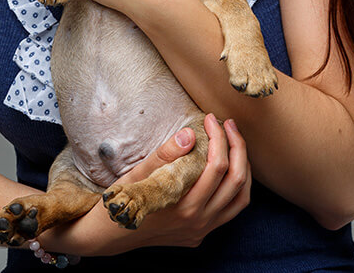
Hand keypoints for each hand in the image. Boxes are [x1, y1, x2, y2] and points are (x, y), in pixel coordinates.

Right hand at [46, 114, 249, 255]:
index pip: (216, 166)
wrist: (110, 234)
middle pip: (234, 180)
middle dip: (236, 146)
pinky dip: (237, 187)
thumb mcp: (140, 172)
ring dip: (243, 166)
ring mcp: (202, 230)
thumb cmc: (123, 198)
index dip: (218, 137)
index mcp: (184, 205)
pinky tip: (230, 168)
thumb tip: (190, 133)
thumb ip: (166, 154)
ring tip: (234, 142)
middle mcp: (198, 221)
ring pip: (240, 197)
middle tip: (227, 124)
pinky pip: (232, 210)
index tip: (209, 118)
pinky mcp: (201, 234)